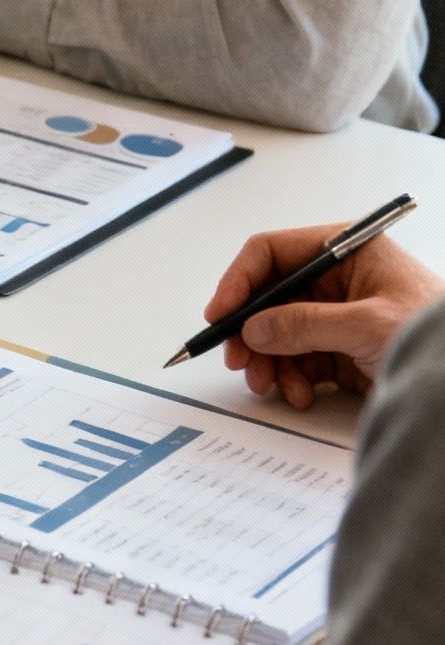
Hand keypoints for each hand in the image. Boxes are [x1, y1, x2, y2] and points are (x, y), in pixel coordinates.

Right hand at [205, 224, 444, 408]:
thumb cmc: (433, 336)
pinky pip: (294, 358)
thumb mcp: (367, 325)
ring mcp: (335, 315)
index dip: (238, 281)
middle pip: (267, 298)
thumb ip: (304, 324)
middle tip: (239, 360)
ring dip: (266, 361)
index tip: (220, 315)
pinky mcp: (338, 347)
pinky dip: (289, 378)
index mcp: (345, 251)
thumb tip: (253, 327)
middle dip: (250, 333)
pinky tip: (300, 393)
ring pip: (275, 333)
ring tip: (270, 385)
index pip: (271, 253)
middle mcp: (335, 279)